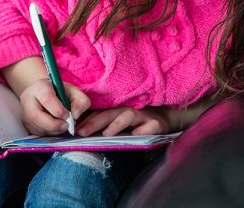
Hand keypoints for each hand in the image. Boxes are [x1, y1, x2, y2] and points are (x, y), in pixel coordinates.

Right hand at [18, 78, 89, 135]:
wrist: (47, 95)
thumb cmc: (61, 93)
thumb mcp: (74, 92)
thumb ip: (81, 101)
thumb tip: (76, 116)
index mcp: (40, 87)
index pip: (46, 99)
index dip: (58, 110)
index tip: (68, 115)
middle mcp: (28, 100)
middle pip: (36, 116)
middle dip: (54, 124)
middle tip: (67, 126)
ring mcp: (25, 113)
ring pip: (38, 127)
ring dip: (53, 130)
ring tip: (63, 125)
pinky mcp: (27, 125)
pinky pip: (38, 134)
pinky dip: (50, 133)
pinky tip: (56, 127)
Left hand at [76, 100, 215, 136]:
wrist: (169, 119)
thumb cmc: (140, 122)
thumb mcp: (122, 121)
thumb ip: (106, 123)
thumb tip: (82, 130)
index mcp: (119, 108)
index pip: (100, 111)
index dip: (87, 117)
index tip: (73, 126)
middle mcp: (130, 109)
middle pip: (110, 112)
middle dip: (94, 121)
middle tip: (81, 131)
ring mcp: (144, 116)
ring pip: (127, 116)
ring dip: (115, 124)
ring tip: (105, 134)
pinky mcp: (157, 124)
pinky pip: (148, 127)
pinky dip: (141, 131)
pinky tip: (134, 136)